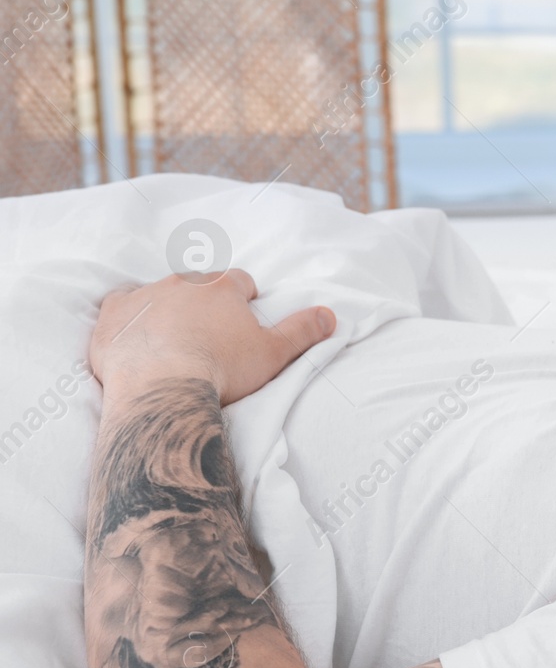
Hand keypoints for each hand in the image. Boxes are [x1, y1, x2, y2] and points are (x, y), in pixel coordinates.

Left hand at [90, 270, 334, 405]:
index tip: (245, 312)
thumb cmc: (222, 369)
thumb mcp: (274, 354)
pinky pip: (121, 307)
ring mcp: (144, 296)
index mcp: (221, 287)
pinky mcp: (114, 315)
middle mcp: (181, 282)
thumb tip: (330, 314)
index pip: (239, 280)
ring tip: (173, 340)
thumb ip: (302, 331)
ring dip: (167, 309)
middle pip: (197, 284)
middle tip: (210, 331)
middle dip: (204, 302)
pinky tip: (135, 338)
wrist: (162, 387)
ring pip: (159, 294)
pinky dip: (129, 319)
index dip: (245, 296)